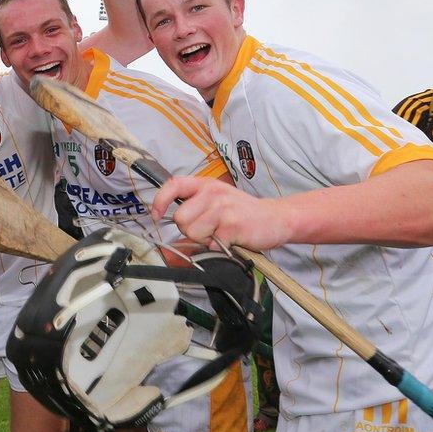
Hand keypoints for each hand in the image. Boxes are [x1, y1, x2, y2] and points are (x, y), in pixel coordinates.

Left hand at [151, 176, 293, 250]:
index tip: (155, 214)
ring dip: (204, 239)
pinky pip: (210, 244)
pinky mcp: (232, 225)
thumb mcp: (217, 201)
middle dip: (190, 230)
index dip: (160, 200)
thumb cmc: (243, 212)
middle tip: (209, 229)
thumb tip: (165, 231)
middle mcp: (213, 192)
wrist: (277, 218)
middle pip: (180, 218)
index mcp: (206, 184)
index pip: (174, 184)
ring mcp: (223, 208)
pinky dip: (218, 247)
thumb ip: (193, 208)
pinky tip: (231, 239)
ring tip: (221, 232)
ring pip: (192, 232)